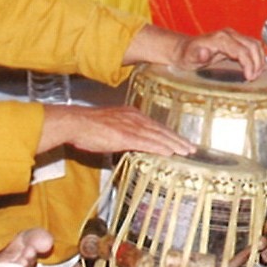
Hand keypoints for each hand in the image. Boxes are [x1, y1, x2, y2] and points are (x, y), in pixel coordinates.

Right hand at [38, 104, 195, 156]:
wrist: (75, 122)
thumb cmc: (88, 126)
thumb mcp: (112, 125)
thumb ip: (124, 132)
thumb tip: (132, 142)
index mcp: (132, 114)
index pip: (156, 125)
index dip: (170, 134)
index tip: (181, 141)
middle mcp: (135, 118)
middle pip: (161, 130)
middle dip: (177, 139)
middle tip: (191, 148)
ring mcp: (130, 126)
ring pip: (158, 136)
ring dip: (174, 144)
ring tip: (186, 151)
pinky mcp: (124, 136)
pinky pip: (146, 142)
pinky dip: (160, 147)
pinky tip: (169, 152)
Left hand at [125, 25, 265, 79]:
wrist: (183, 49)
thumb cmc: (186, 55)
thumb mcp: (188, 57)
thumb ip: (197, 55)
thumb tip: (205, 53)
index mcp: (220, 38)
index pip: (242, 50)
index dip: (249, 64)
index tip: (249, 77)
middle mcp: (229, 34)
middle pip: (252, 46)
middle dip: (257, 62)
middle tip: (253, 78)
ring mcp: (233, 36)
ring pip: (255, 44)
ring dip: (259, 59)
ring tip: (256, 74)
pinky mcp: (235, 40)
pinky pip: (251, 46)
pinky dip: (257, 56)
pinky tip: (255, 67)